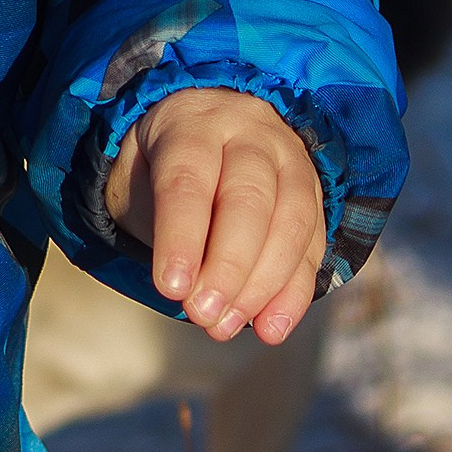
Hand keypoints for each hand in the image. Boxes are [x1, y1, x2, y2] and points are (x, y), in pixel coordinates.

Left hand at [103, 88, 326, 346]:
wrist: (208, 127)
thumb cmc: (160, 163)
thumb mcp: (137, 177)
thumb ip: (155, 222)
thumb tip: (187, 290)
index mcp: (193, 122)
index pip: (188, 179)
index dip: (181, 237)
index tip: (170, 289)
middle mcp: (249, 133)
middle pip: (248, 199)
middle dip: (227, 266)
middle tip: (202, 315)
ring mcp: (291, 161)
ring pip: (291, 222)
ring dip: (262, 285)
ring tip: (226, 326)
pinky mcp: (315, 195)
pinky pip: (313, 246)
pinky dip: (293, 293)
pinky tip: (270, 329)